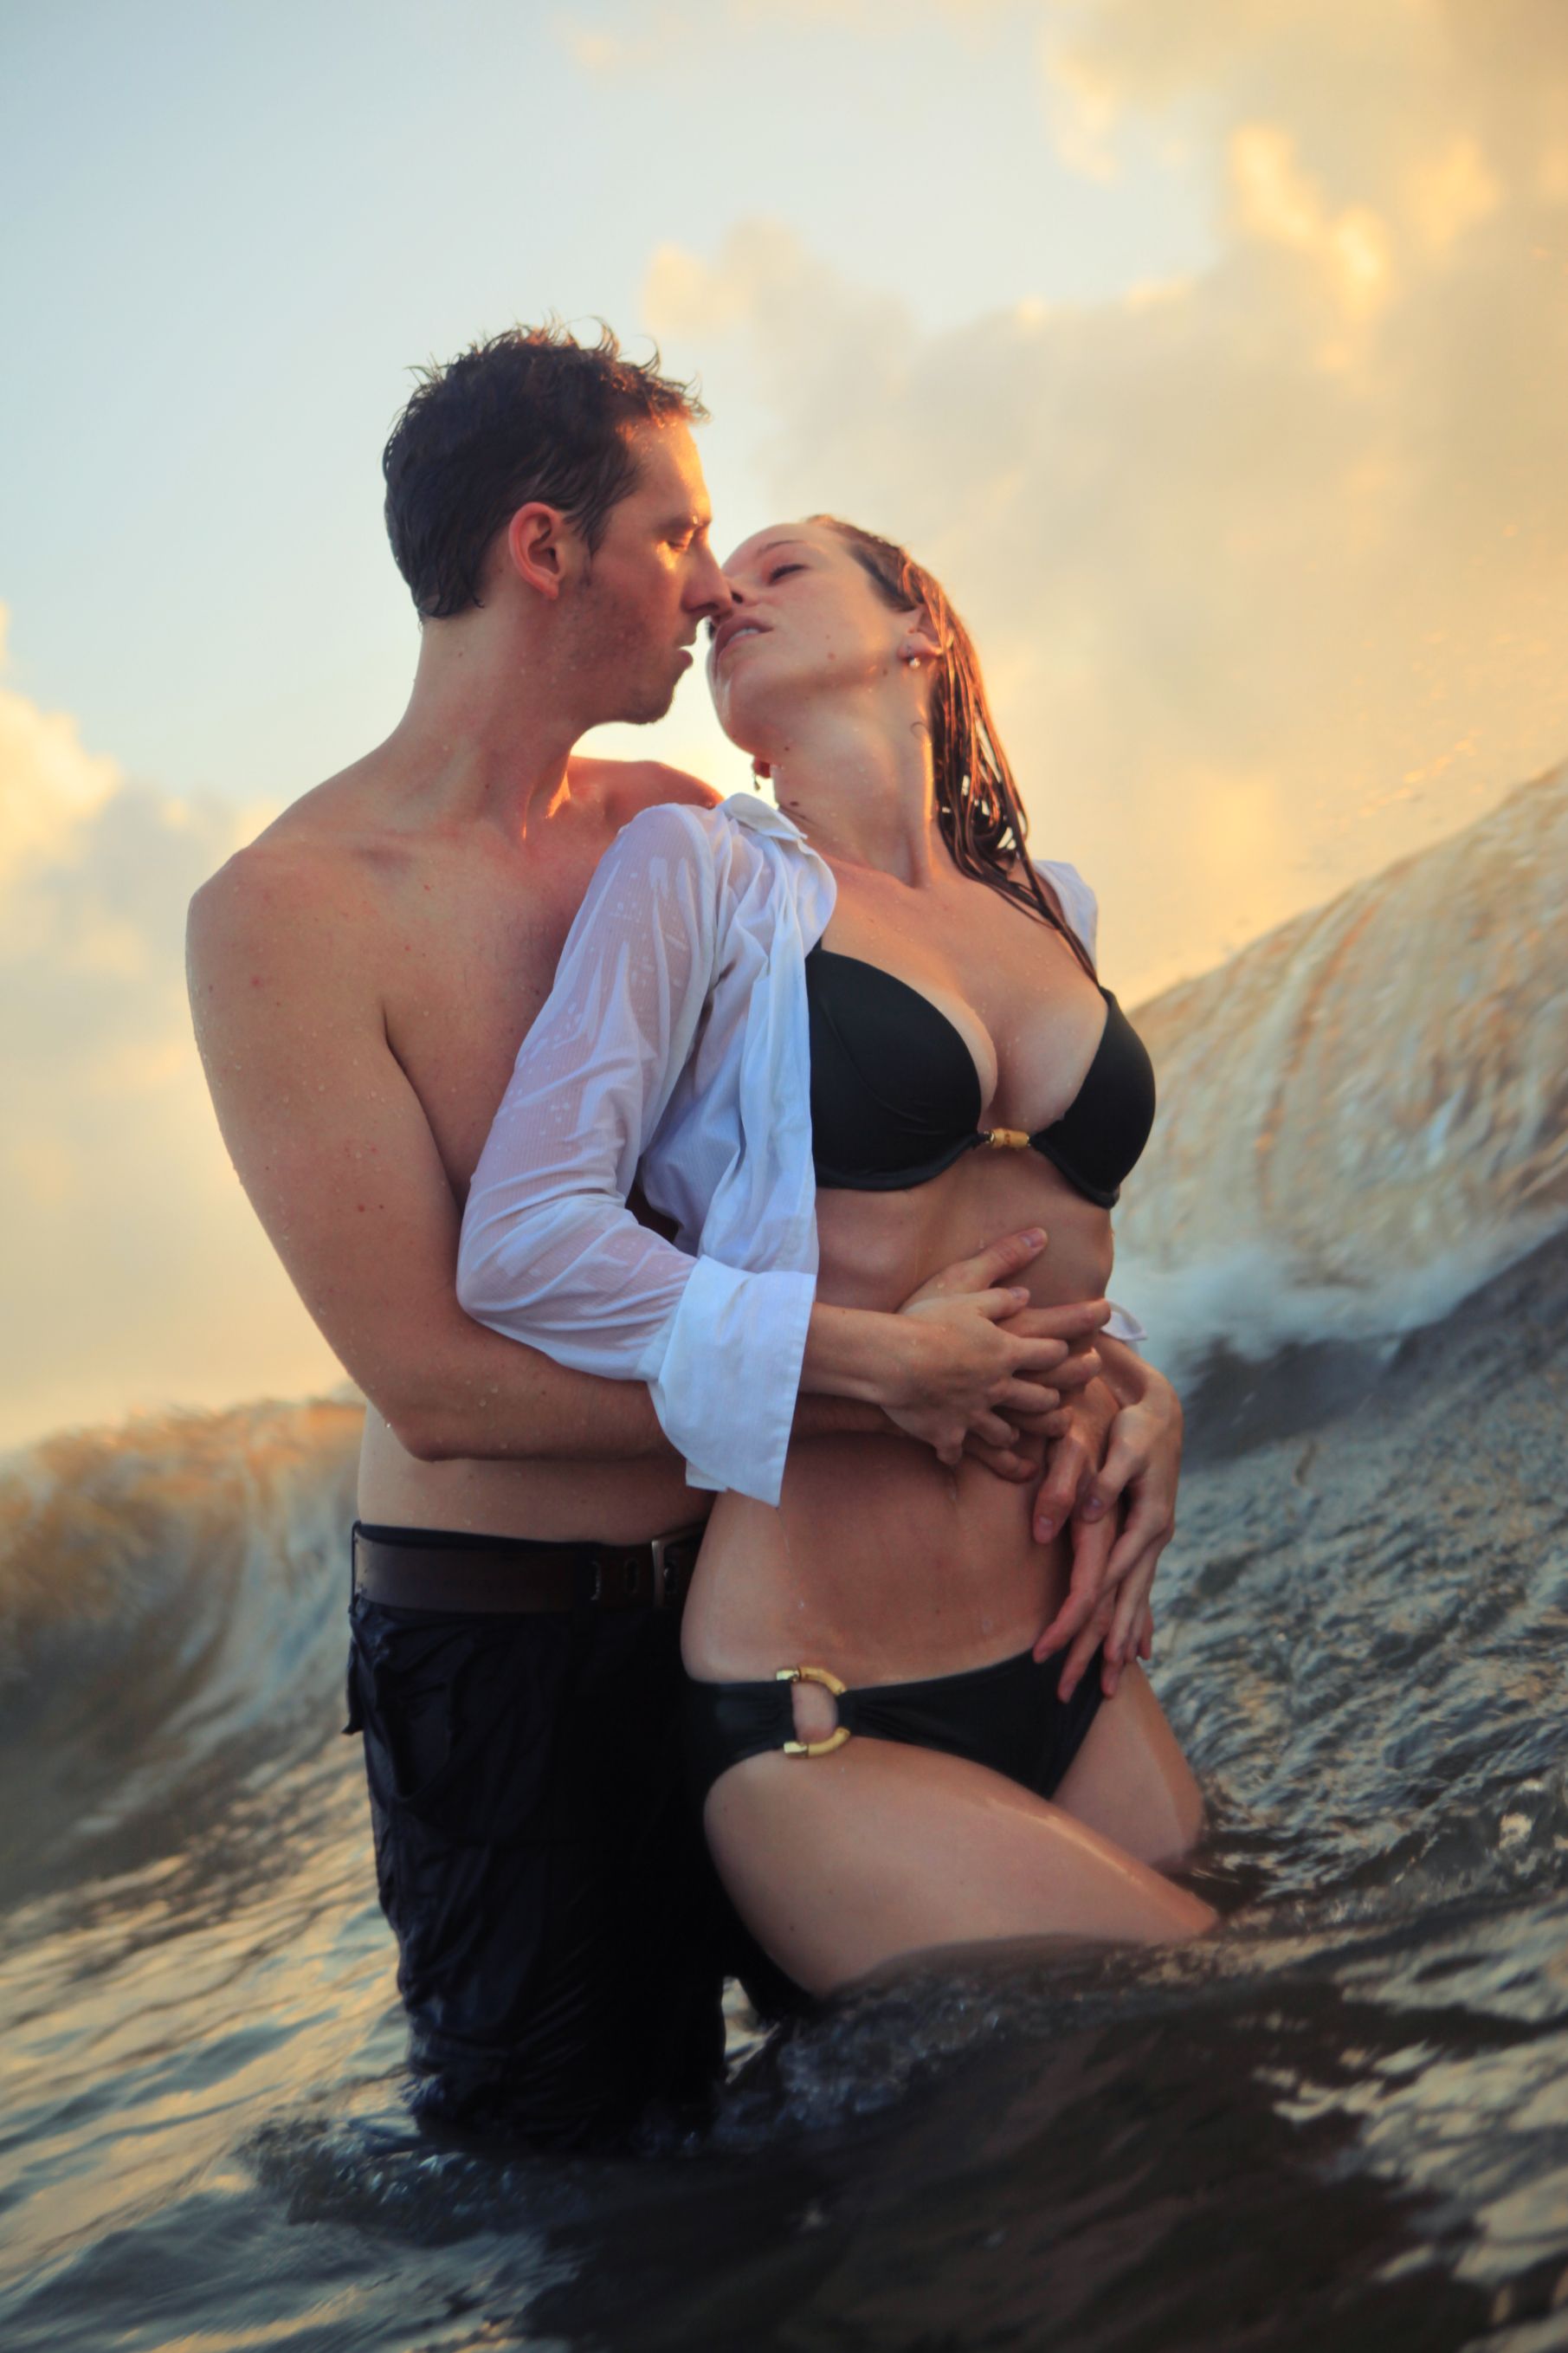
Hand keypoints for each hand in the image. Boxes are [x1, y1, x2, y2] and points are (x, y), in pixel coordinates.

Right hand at [886, 1230, 1107, 1466]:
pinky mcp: (949, 1433)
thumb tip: (1038, 1242)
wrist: (893, 1361)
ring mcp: (975, 1414)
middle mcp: (999, 1386)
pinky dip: (959, 1455)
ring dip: (1020, 1432)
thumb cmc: (928, 1318)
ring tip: (1024, 1435)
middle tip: (1070, 1398)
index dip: (1073, 1344)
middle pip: (1041, 1397)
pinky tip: (959, 1459)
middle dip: (1059, 1396)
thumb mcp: (967, 1280)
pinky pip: (960, 1450)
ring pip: (1008, 1430)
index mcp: (1007, 1349)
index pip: (1052, 1349)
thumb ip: (1002, 1263)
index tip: (1092, 1341)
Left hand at [1032, 1363, 1183, 1699]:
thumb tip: (1081, 1516)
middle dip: (1093, 1653)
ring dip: (1116, 1650)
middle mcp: (1152, 1542)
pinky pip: (1140, 1593)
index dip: (1074, 1619)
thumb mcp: (1119, 1445)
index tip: (1046, 1650)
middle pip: (1120, 1610)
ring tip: (1104, 1692)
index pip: (1102, 1584)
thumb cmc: (1136, 1424)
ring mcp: (1152, 1544)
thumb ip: (1099, 1480)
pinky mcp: (1146, 1540)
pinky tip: (1135, 1654)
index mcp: (1144, 1524)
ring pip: (1133, 1608)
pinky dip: (1136, 1625)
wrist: (1164, 1408)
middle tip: (1064, 1695)